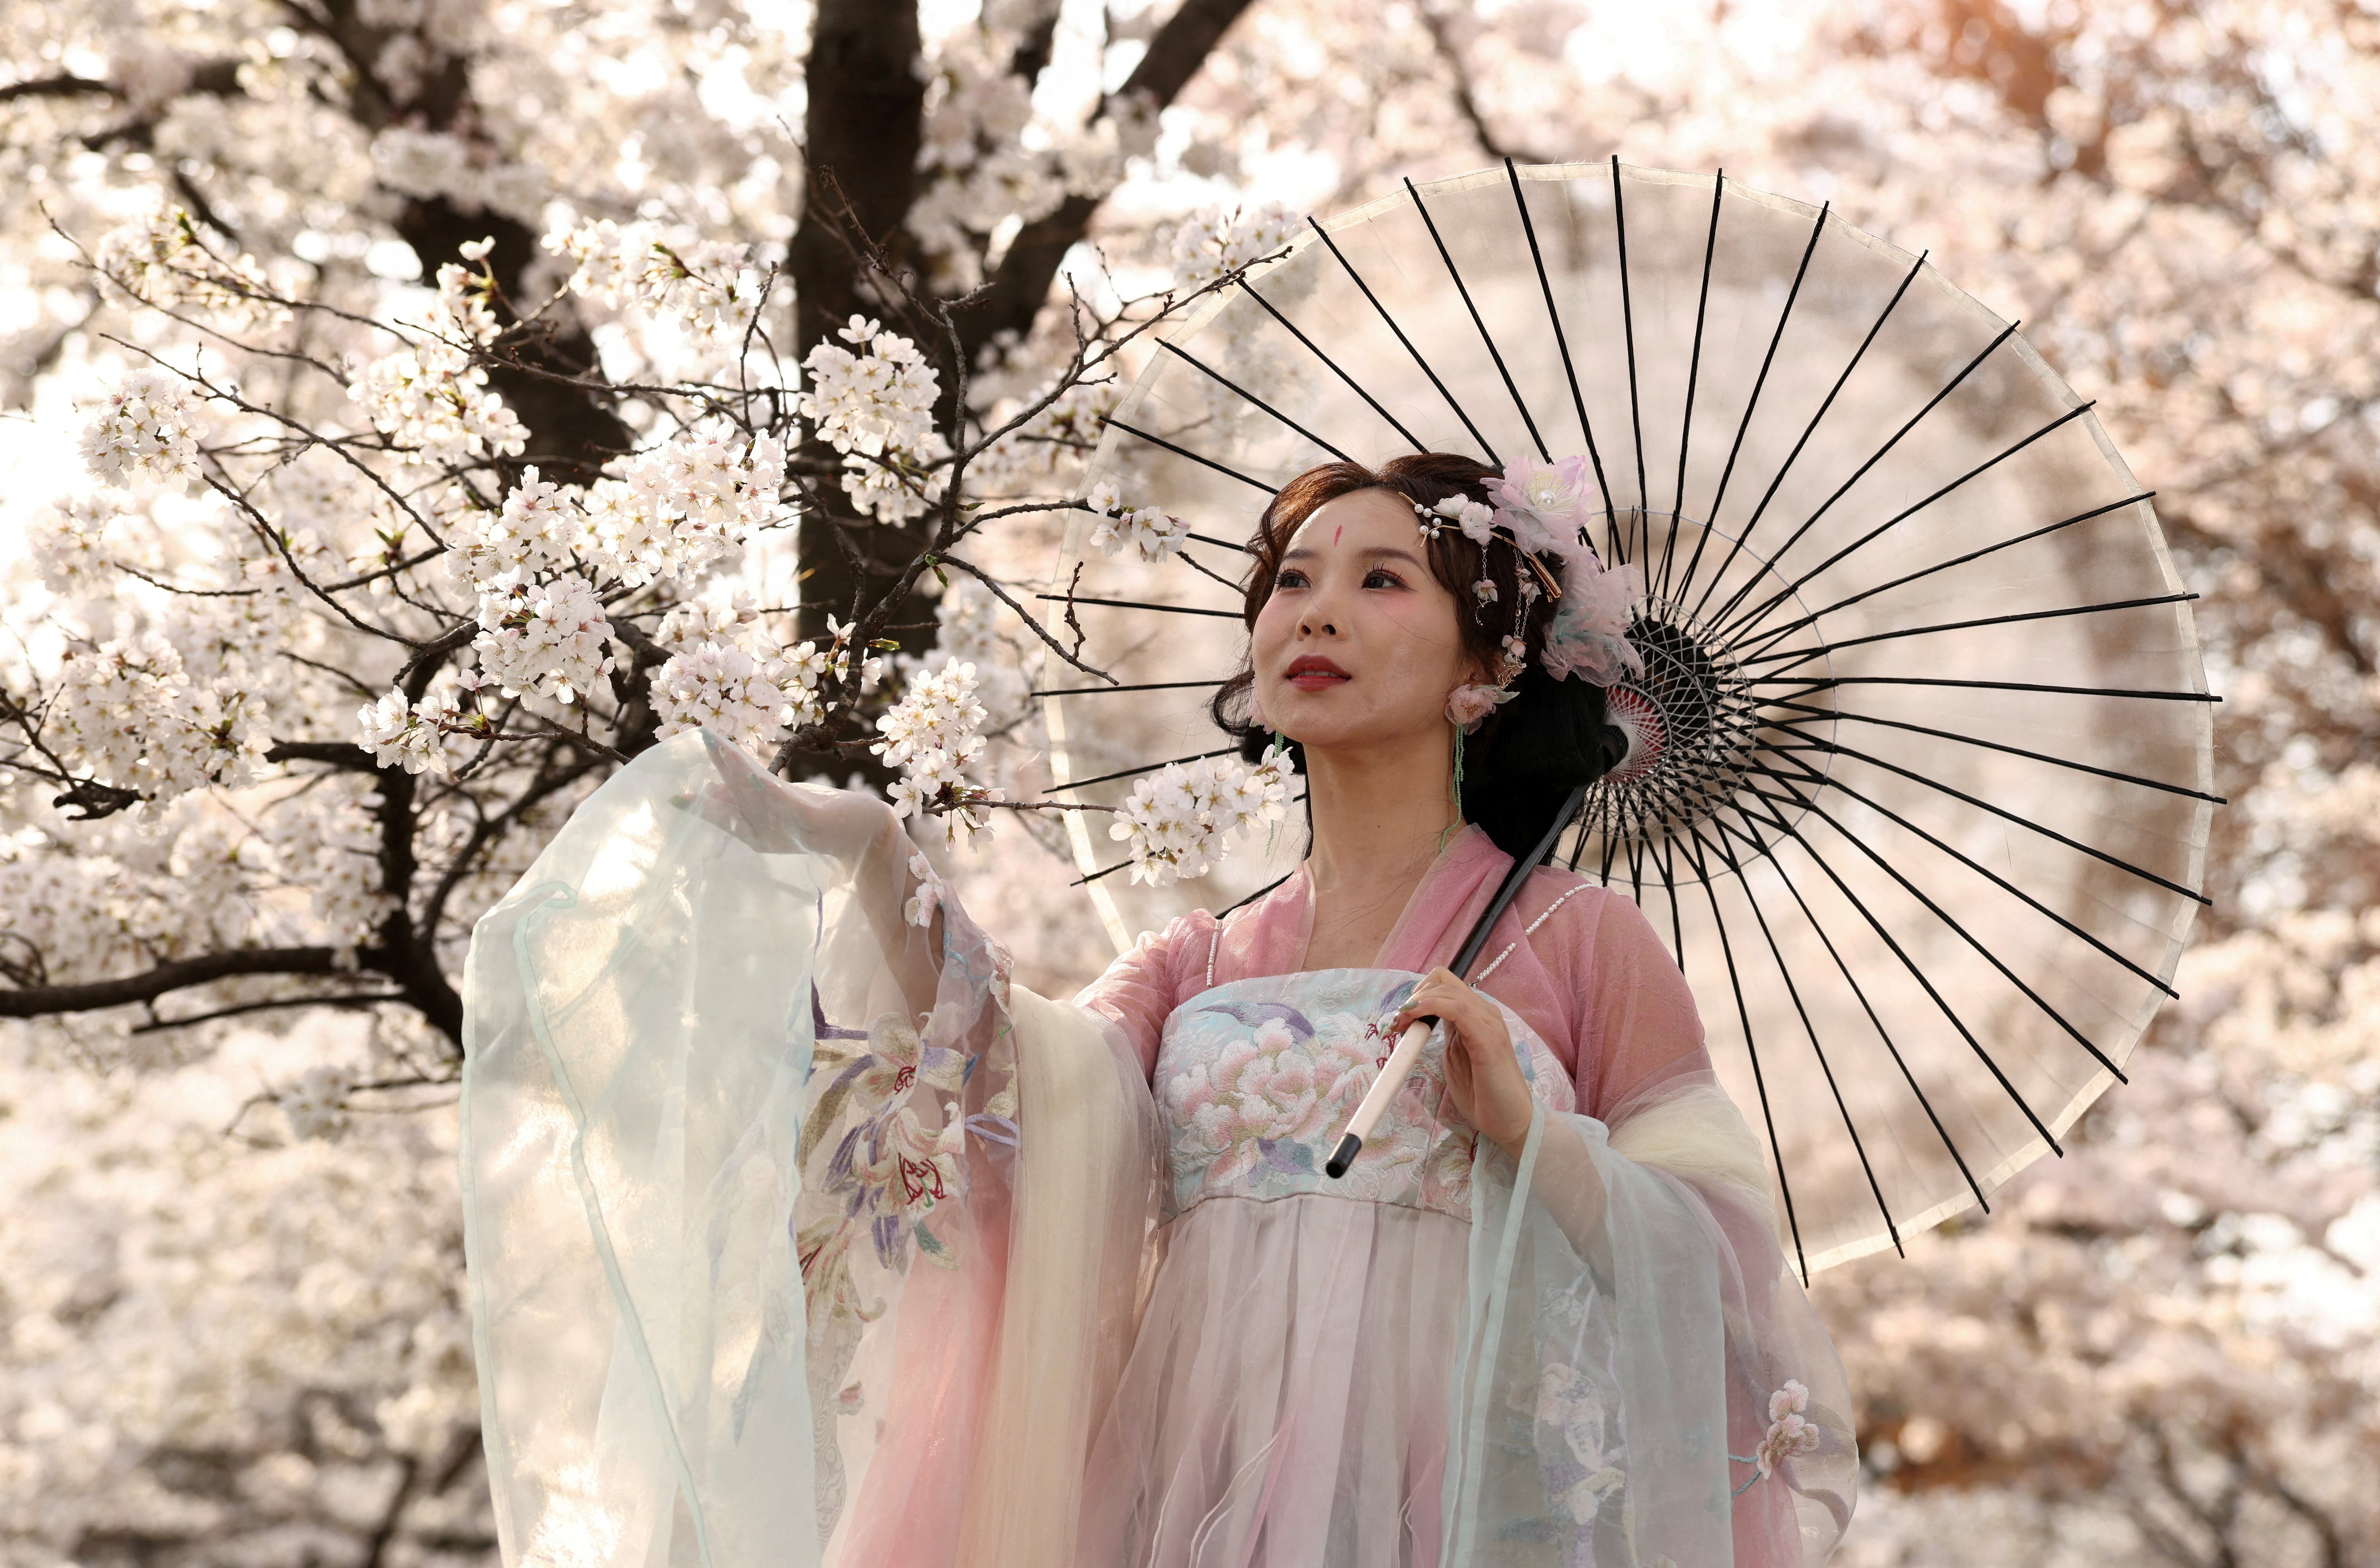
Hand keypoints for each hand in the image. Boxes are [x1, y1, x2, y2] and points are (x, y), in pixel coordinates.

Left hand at [1393, 967, 1535, 1157]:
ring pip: (1448, 990)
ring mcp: (1489, 1023)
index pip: (1445, 985)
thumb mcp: (1456, 1057)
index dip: (1418, 993)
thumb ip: (1446, 1035)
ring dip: (1416, 1002)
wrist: (1510, 1121)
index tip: (1401, 1017)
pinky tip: (1415, 1019)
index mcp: (1477, 1016)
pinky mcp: (1488, 1038)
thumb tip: (1421, 1020)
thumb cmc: (1483, 1094)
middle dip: (1413, 996)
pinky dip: (1430, 1007)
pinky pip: (1457, 1009)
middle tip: (1397, 1023)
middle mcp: (1485, 1013)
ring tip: (1401, 1025)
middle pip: (1443, 980)